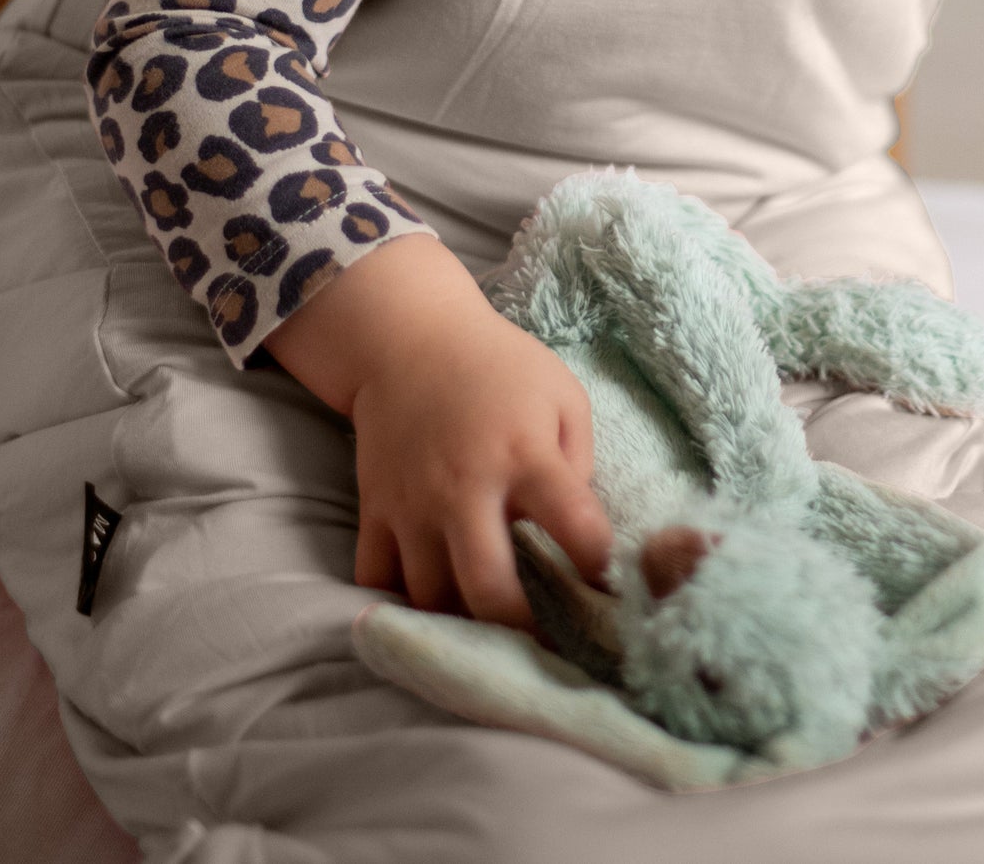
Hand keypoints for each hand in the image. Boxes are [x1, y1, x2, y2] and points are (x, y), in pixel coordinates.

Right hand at [265, 233, 612, 625]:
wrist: (411, 341)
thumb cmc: (501, 370)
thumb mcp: (562, 395)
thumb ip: (578, 462)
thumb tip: (575, 532)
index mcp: (526, 455)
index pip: (575, 524)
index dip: (598, 563)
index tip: (607, 583)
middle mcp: (467, 487)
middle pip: (488, 590)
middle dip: (520, 630)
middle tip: (542, 642)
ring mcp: (414, 504)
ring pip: (431, 598)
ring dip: (462, 621)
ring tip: (489, 627)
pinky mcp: (375, 509)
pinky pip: (377, 581)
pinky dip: (401, 603)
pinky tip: (432, 603)